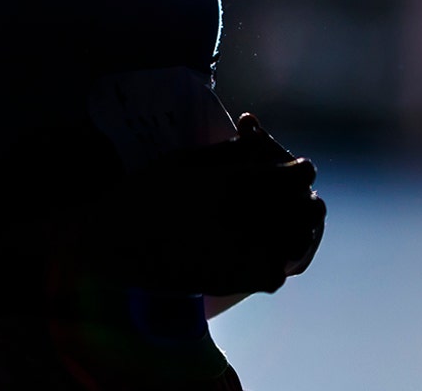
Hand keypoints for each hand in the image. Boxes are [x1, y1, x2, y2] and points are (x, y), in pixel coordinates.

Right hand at [61, 114, 323, 295]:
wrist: (116, 242)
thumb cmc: (147, 193)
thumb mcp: (187, 158)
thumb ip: (229, 150)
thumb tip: (258, 140)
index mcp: (239, 181)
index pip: (300, 175)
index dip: (298, 170)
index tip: (291, 171)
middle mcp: (249, 216)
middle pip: (306, 210)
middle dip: (300, 202)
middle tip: (286, 200)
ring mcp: (244, 252)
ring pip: (296, 242)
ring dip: (293, 232)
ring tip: (275, 226)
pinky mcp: (234, 281)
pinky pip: (274, 275)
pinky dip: (271, 265)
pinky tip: (257, 254)